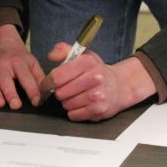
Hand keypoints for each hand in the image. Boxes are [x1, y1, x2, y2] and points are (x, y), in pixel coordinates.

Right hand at [0, 24, 44, 109]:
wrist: (2, 43)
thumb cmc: (19, 58)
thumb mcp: (32, 63)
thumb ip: (40, 78)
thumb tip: (47, 93)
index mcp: (19, 61)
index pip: (26, 76)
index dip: (32, 89)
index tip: (36, 101)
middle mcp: (3, 63)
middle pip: (6, 78)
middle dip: (10, 92)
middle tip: (15, 105)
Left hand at [39, 42, 155, 121]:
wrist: (120, 86)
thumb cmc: (97, 71)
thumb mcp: (82, 55)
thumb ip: (63, 50)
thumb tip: (51, 55)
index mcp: (87, 62)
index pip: (57, 76)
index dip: (47, 82)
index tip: (46, 84)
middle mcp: (94, 78)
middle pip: (60, 92)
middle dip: (60, 92)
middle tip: (67, 89)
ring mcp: (97, 96)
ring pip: (66, 104)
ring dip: (67, 102)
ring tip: (76, 95)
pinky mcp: (98, 110)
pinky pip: (74, 115)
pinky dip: (74, 111)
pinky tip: (81, 104)